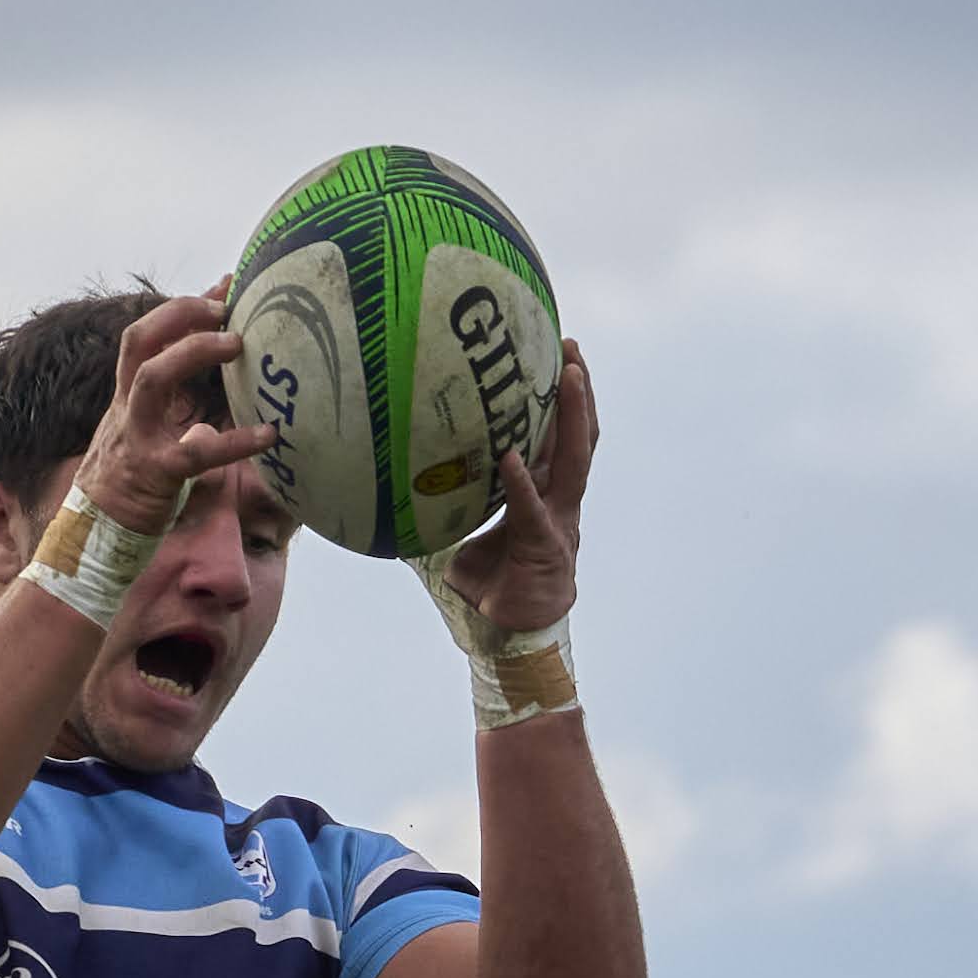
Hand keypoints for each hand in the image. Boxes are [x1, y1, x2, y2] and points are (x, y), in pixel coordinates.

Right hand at [77, 282, 280, 529]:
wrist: (93, 536)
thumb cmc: (128, 484)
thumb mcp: (142, 434)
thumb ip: (171, 408)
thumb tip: (209, 393)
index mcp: (126, 399)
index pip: (143, 338)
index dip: (180, 309)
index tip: (222, 288)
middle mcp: (127, 410)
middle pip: (138, 342)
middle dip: (179, 316)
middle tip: (225, 309)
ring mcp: (138, 439)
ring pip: (152, 379)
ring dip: (193, 352)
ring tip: (236, 344)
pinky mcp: (158, 474)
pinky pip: (197, 453)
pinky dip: (235, 442)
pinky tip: (269, 434)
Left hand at [424, 339, 593, 642]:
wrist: (515, 632)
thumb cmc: (493, 585)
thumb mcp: (465, 534)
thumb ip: (448, 505)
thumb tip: (399, 480)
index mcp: (544, 491)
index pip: (557, 435)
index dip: (560, 396)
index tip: (554, 353)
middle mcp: (558, 498)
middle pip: (578, 433)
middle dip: (578, 388)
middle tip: (571, 345)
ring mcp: (558, 519)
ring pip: (573, 459)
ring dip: (573, 416)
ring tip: (570, 375)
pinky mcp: (545, 545)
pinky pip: (530, 508)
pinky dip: (520, 484)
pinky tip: (508, 458)